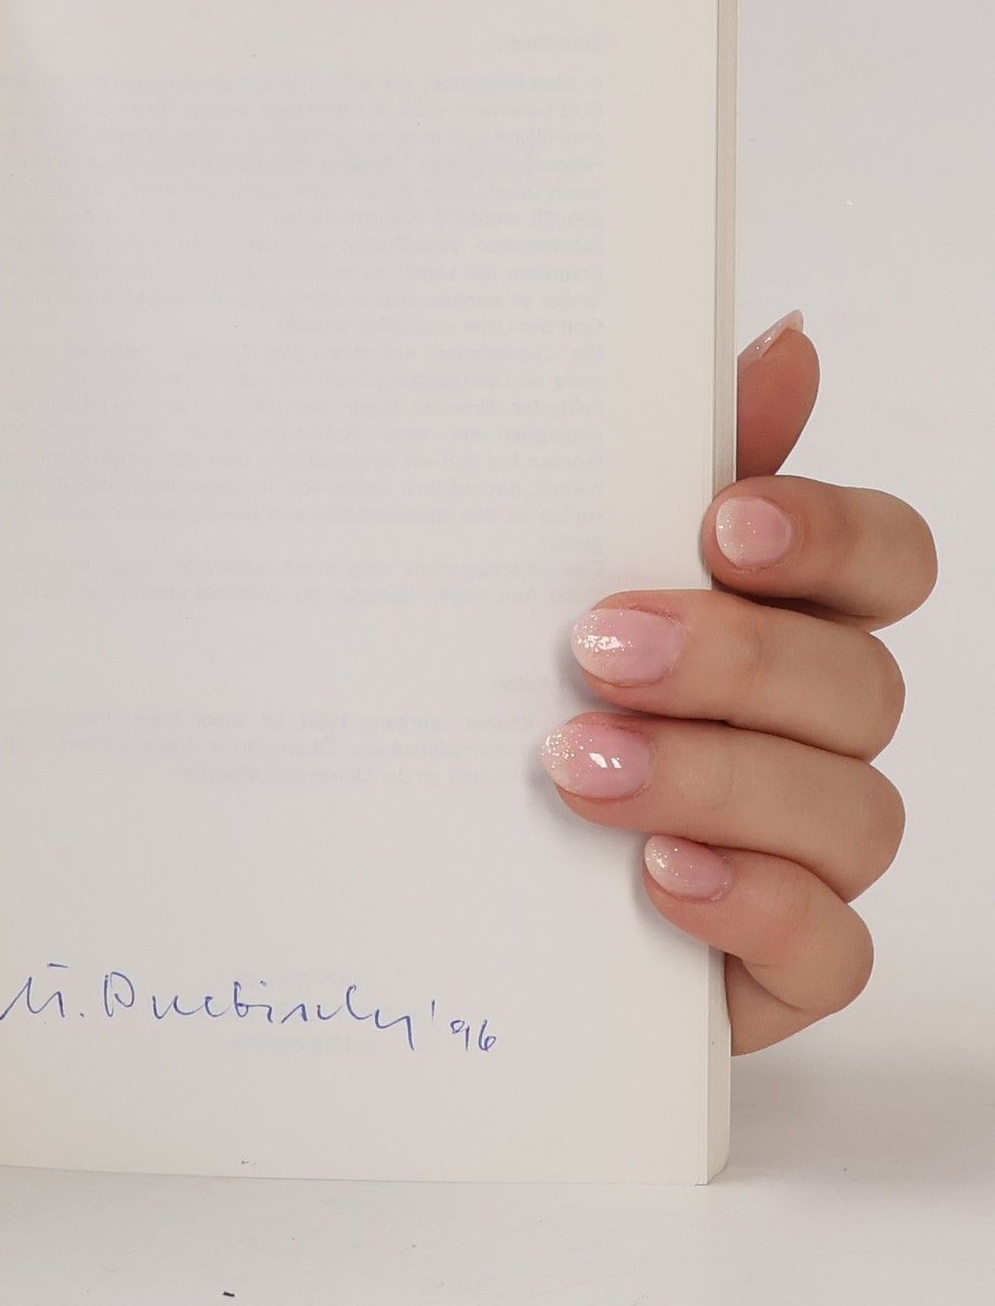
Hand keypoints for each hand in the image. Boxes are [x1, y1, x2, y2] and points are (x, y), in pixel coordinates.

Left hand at [541, 312, 934, 1051]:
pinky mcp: (773, 962)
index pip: (884, 560)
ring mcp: (804, 853)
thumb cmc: (501, 700)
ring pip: (850, 814)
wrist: (422, 878)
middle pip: (858, 684)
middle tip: (599, 647)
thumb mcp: (539, 574)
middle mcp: (811, 733)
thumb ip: (659, 470)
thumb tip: (784, 343)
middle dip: (736, 661)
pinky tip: (659, 878)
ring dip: (717, 780)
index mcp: (778, 622)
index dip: (831, 537)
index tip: (724, 523)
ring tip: (579, 767)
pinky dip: (753, 908)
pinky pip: (828, 950)